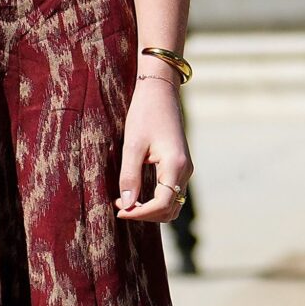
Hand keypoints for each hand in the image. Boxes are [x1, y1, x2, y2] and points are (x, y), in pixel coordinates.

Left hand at [115, 76, 191, 221]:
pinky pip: (171, 192)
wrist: (160, 91)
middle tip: (120, 207)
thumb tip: (127, 204)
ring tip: (126, 202)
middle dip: (145, 214)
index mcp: (175, 165)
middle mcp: (185, 170)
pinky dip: (156, 200)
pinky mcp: (180, 165)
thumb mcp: (132, 146)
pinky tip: (136, 194)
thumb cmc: (145, 114)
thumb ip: (129, 176)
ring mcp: (185, 169)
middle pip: (170, 209)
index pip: (162, 204)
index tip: (119, 211)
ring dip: (151, 210)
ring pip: (173, 204)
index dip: (140, 213)